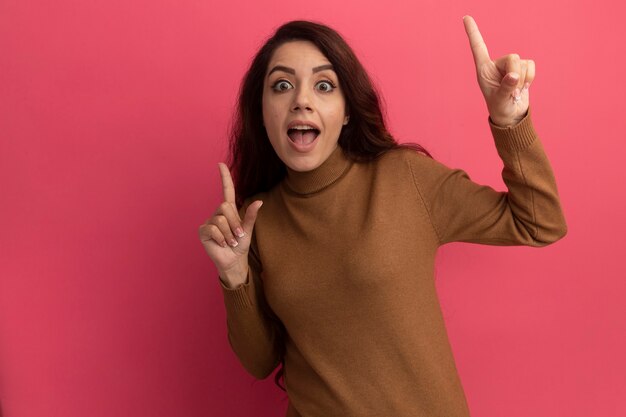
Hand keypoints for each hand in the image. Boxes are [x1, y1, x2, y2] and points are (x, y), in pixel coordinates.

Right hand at [198, 163, 262, 284]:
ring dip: (229, 233)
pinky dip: (221, 238)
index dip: (224, 177)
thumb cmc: (241, 245)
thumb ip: (251, 216)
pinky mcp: (203, 231)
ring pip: (220, 219)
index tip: (220, 164)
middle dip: (235, 222)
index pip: (226, 190)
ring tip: (231, 242)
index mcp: (229, 211)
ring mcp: (209, 222)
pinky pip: (213, 229)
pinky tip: (222, 244)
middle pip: (225, 207)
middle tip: (238, 236)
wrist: (234, 261)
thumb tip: (259, 201)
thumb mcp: (248, 230)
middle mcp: (218, 213)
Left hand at [463, 15, 533, 126]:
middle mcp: (495, 65)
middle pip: (512, 57)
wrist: (512, 115)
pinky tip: (523, 88)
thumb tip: (514, 76)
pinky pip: (530, 65)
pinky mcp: (521, 68)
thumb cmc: (500, 108)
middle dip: (515, 75)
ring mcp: (509, 66)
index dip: (473, 32)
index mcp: (483, 69)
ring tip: (515, 93)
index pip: (478, 47)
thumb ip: (506, 88)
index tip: (465, 17)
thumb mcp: (500, 100)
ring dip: (522, 81)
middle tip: (512, 92)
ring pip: (522, 62)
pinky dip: (530, 78)